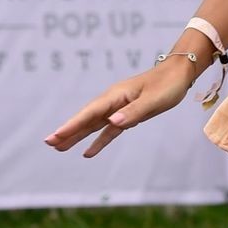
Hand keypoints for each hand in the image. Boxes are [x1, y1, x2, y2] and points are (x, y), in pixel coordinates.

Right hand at [44, 59, 192, 158]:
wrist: (178, 74)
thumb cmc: (167, 84)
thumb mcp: (153, 100)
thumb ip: (134, 112)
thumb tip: (112, 122)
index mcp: (116, 95)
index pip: (90, 113)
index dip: (72, 125)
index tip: (56, 135)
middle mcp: (112, 101)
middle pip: (86, 119)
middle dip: (68, 131)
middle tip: (49, 143)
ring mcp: (118, 108)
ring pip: (93, 125)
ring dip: (77, 136)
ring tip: (59, 148)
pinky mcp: (127, 115)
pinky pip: (108, 130)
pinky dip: (98, 141)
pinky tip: (88, 153)